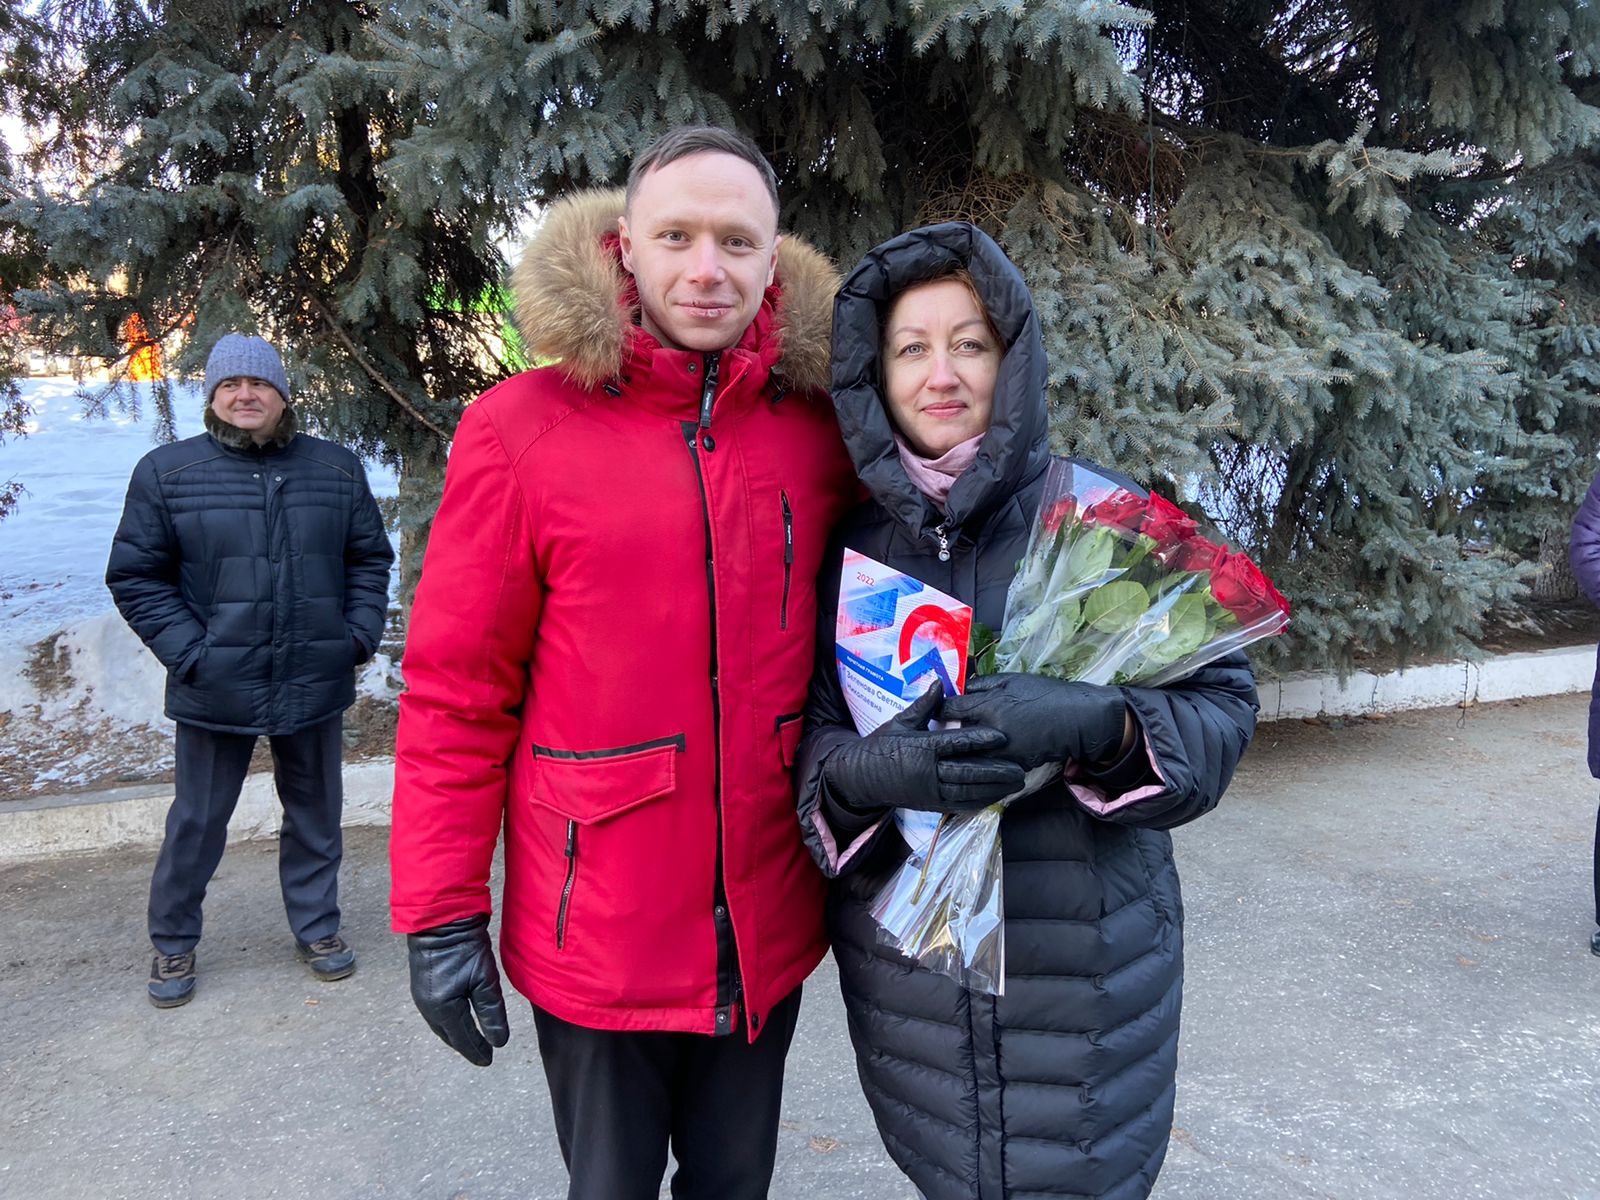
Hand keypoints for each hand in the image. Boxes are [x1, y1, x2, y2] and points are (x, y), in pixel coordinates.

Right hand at [406, 914, 510, 1065]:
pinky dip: (448, 1021)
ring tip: (470, 1040)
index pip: (463, 1038)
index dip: (477, 1050)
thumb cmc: (464, 947)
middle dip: (465, 1045)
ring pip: (441, 1025)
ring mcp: (422, 996)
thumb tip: (499, 1041)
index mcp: (443, 1009)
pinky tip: (455, 1019)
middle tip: (481, 1054)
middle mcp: (428, 1007)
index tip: (489, 1060)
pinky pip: (435, 1013)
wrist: (440, 919)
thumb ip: (491, 1013)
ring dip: (456, 1034)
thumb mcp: (484, 980)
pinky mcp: (422, 985)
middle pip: (449, 1034)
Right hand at [822, 682, 1025, 814]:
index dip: (980, 739)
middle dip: (996, 770)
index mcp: (921, 746)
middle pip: (967, 771)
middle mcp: (927, 771)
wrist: (859, 776)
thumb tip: (941, 683)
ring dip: (993, 788)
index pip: (955, 743)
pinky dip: (979, 802)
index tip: (1002, 737)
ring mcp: (929, 790)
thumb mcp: (900, 721)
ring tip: (1015, 783)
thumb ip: (924, 705)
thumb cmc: (880, 744)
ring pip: (967, 791)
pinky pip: (958, 805)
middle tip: (1020, 768)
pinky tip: (996, 798)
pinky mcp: (929, 805)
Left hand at [941, 673, 1128, 770]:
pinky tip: (978, 759)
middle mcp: (990, 731)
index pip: (950, 709)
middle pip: (954, 736)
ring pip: (969, 756)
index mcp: (989, 705)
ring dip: (961, 752)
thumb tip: (960, 688)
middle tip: (942, 730)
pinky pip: (988, 766)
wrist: (1075, 718)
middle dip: (947, 733)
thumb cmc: (1044, 694)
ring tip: (955, 747)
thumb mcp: (1012, 679)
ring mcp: (1001, 752)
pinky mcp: (1012, 765)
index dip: (939, 709)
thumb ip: (983, 684)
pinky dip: (981, 763)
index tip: (936, 711)